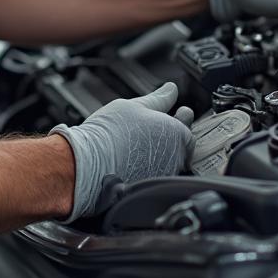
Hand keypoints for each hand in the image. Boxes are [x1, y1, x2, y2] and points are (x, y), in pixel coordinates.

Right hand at [50, 82, 193, 221]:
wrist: (91, 164)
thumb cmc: (110, 133)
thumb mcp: (133, 105)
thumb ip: (158, 98)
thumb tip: (171, 89)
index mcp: (177, 134)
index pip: (187, 128)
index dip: (179, 119)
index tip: (174, 113)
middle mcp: (176, 158)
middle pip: (180, 147)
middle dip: (170, 137)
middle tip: (153, 129)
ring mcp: (165, 176)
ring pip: (168, 162)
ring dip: (159, 153)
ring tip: (138, 144)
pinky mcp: (151, 188)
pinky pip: (156, 175)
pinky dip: (148, 167)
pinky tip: (133, 160)